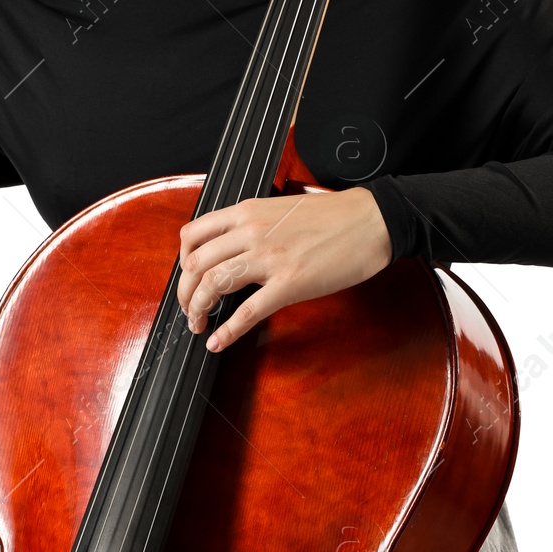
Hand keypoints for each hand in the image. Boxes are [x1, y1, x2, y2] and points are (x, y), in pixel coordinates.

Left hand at [176, 187, 393, 351]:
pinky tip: (218, 342)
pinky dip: (227, 332)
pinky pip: (248, 311)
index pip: (193, 235)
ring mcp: (270, 258)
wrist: (370, 221)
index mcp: (247, 213)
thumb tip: (230, 250)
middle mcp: (251, 233)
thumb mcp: (279, 209)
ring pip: (214, 285)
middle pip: (197, 265)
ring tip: (199, 324)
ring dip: (198, 310)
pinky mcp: (290, 283)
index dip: (182, 263)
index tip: (188, 278)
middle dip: (185, 293)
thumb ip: (251, 226)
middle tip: (189, 309)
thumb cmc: (332, 216)